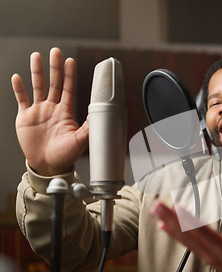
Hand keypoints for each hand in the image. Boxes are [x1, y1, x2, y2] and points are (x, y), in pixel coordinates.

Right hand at [12, 47, 88, 175]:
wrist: (48, 166)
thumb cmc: (66, 155)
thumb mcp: (81, 141)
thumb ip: (89, 127)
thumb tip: (100, 115)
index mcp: (66, 112)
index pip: (68, 89)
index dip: (69, 75)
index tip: (71, 61)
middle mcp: (52, 108)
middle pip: (54, 83)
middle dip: (55, 67)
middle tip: (56, 51)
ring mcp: (39, 112)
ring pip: (37, 87)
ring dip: (37, 72)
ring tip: (36, 56)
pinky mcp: (25, 118)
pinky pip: (21, 100)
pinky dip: (19, 89)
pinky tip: (17, 77)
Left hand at [150, 201, 221, 271]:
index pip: (202, 231)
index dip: (188, 219)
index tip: (176, 207)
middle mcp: (211, 253)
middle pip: (188, 233)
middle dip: (171, 218)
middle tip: (155, 206)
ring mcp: (207, 256)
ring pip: (184, 239)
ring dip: (169, 224)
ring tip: (156, 212)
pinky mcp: (206, 258)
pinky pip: (187, 245)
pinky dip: (175, 235)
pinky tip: (165, 227)